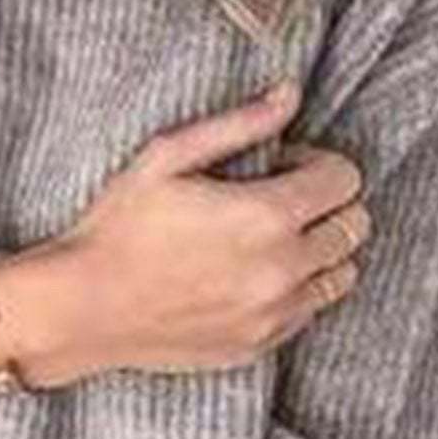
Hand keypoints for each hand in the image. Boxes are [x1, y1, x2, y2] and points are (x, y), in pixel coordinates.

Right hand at [54, 81, 370, 378]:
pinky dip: (297, 288)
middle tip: (277, 197)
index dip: (316, 161)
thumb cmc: (117, 227)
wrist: (83, 308)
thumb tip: (290, 94)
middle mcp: (282, 269)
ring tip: (271, 238)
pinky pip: (310, 311)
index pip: (345, 180)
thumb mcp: (167, 157)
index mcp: (265, 216)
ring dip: (320, 248)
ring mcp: (274, 313)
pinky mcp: (260, 344)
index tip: (280, 163)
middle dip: (327, 203)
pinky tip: (252, 274)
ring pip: (342, 274)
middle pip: (354, 226)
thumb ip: (239, 123)